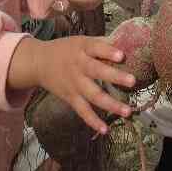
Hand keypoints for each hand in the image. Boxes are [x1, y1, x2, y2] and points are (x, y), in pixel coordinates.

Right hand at [8, 35, 133, 134]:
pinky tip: (105, 129)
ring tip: (128, 111)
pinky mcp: (70, 98)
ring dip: (111, 104)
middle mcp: (79, 66)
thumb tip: (128, 42)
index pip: (96, 48)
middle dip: (115, 76)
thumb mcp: (81, 41)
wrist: (38, 63)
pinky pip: (83, 111)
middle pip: (97, 71)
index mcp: (82, 48)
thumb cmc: (66, 50)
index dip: (108, 51)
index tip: (122, 55)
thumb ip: (102, 43)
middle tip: (132, 81)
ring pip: (93, 95)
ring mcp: (75, 84)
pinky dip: (93, 121)